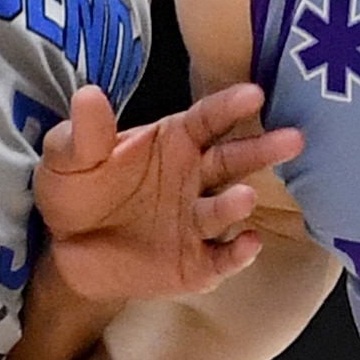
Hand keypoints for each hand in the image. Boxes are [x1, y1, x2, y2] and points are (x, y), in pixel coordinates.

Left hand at [33, 82, 302, 303]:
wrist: (66, 251)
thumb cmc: (76, 191)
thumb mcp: (69, 157)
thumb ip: (84, 132)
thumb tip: (88, 96)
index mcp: (174, 142)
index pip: (208, 119)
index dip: (230, 107)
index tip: (254, 95)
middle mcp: (196, 178)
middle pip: (233, 160)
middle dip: (262, 149)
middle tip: (293, 139)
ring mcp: (198, 222)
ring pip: (226, 209)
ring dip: (238, 202)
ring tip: (245, 196)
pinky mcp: (196, 263)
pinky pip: (221, 259)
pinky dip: (236, 254)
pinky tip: (247, 245)